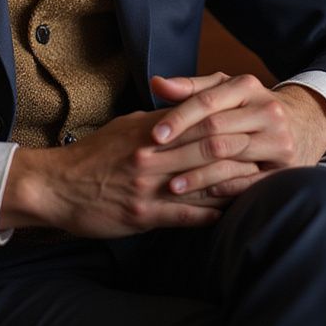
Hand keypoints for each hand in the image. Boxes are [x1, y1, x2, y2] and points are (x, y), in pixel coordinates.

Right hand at [0, 108, 258, 238]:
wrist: (56, 186)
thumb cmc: (91, 155)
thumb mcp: (124, 126)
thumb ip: (156, 120)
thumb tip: (183, 111)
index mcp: (148, 130)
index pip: (197, 122)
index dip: (227, 124)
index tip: (252, 126)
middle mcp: (151, 154)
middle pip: (206, 148)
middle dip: (240, 151)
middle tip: (269, 153)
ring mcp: (147, 185)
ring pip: (201, 181)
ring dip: (233, 183)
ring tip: (259, 184)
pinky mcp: (142, 213)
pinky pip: (184, 215)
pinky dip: (210, 214)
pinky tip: (229, 215)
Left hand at [147, 72, 325, 199]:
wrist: (304, 123)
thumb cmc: (250, 106)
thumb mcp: (224, 90)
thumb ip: (189, 88)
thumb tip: (156, 83)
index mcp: (247, 87)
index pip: (206, 102)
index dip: (178, 118)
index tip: (154, 135)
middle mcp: (266, 110)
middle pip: (217, 129)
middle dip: (182, 147)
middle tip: (154, 163)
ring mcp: (278, 139)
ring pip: (231, 154)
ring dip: (199, 172)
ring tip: (172, 185)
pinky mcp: (286, 167)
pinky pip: (251, 179)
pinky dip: (226, 187)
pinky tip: (204, 194)